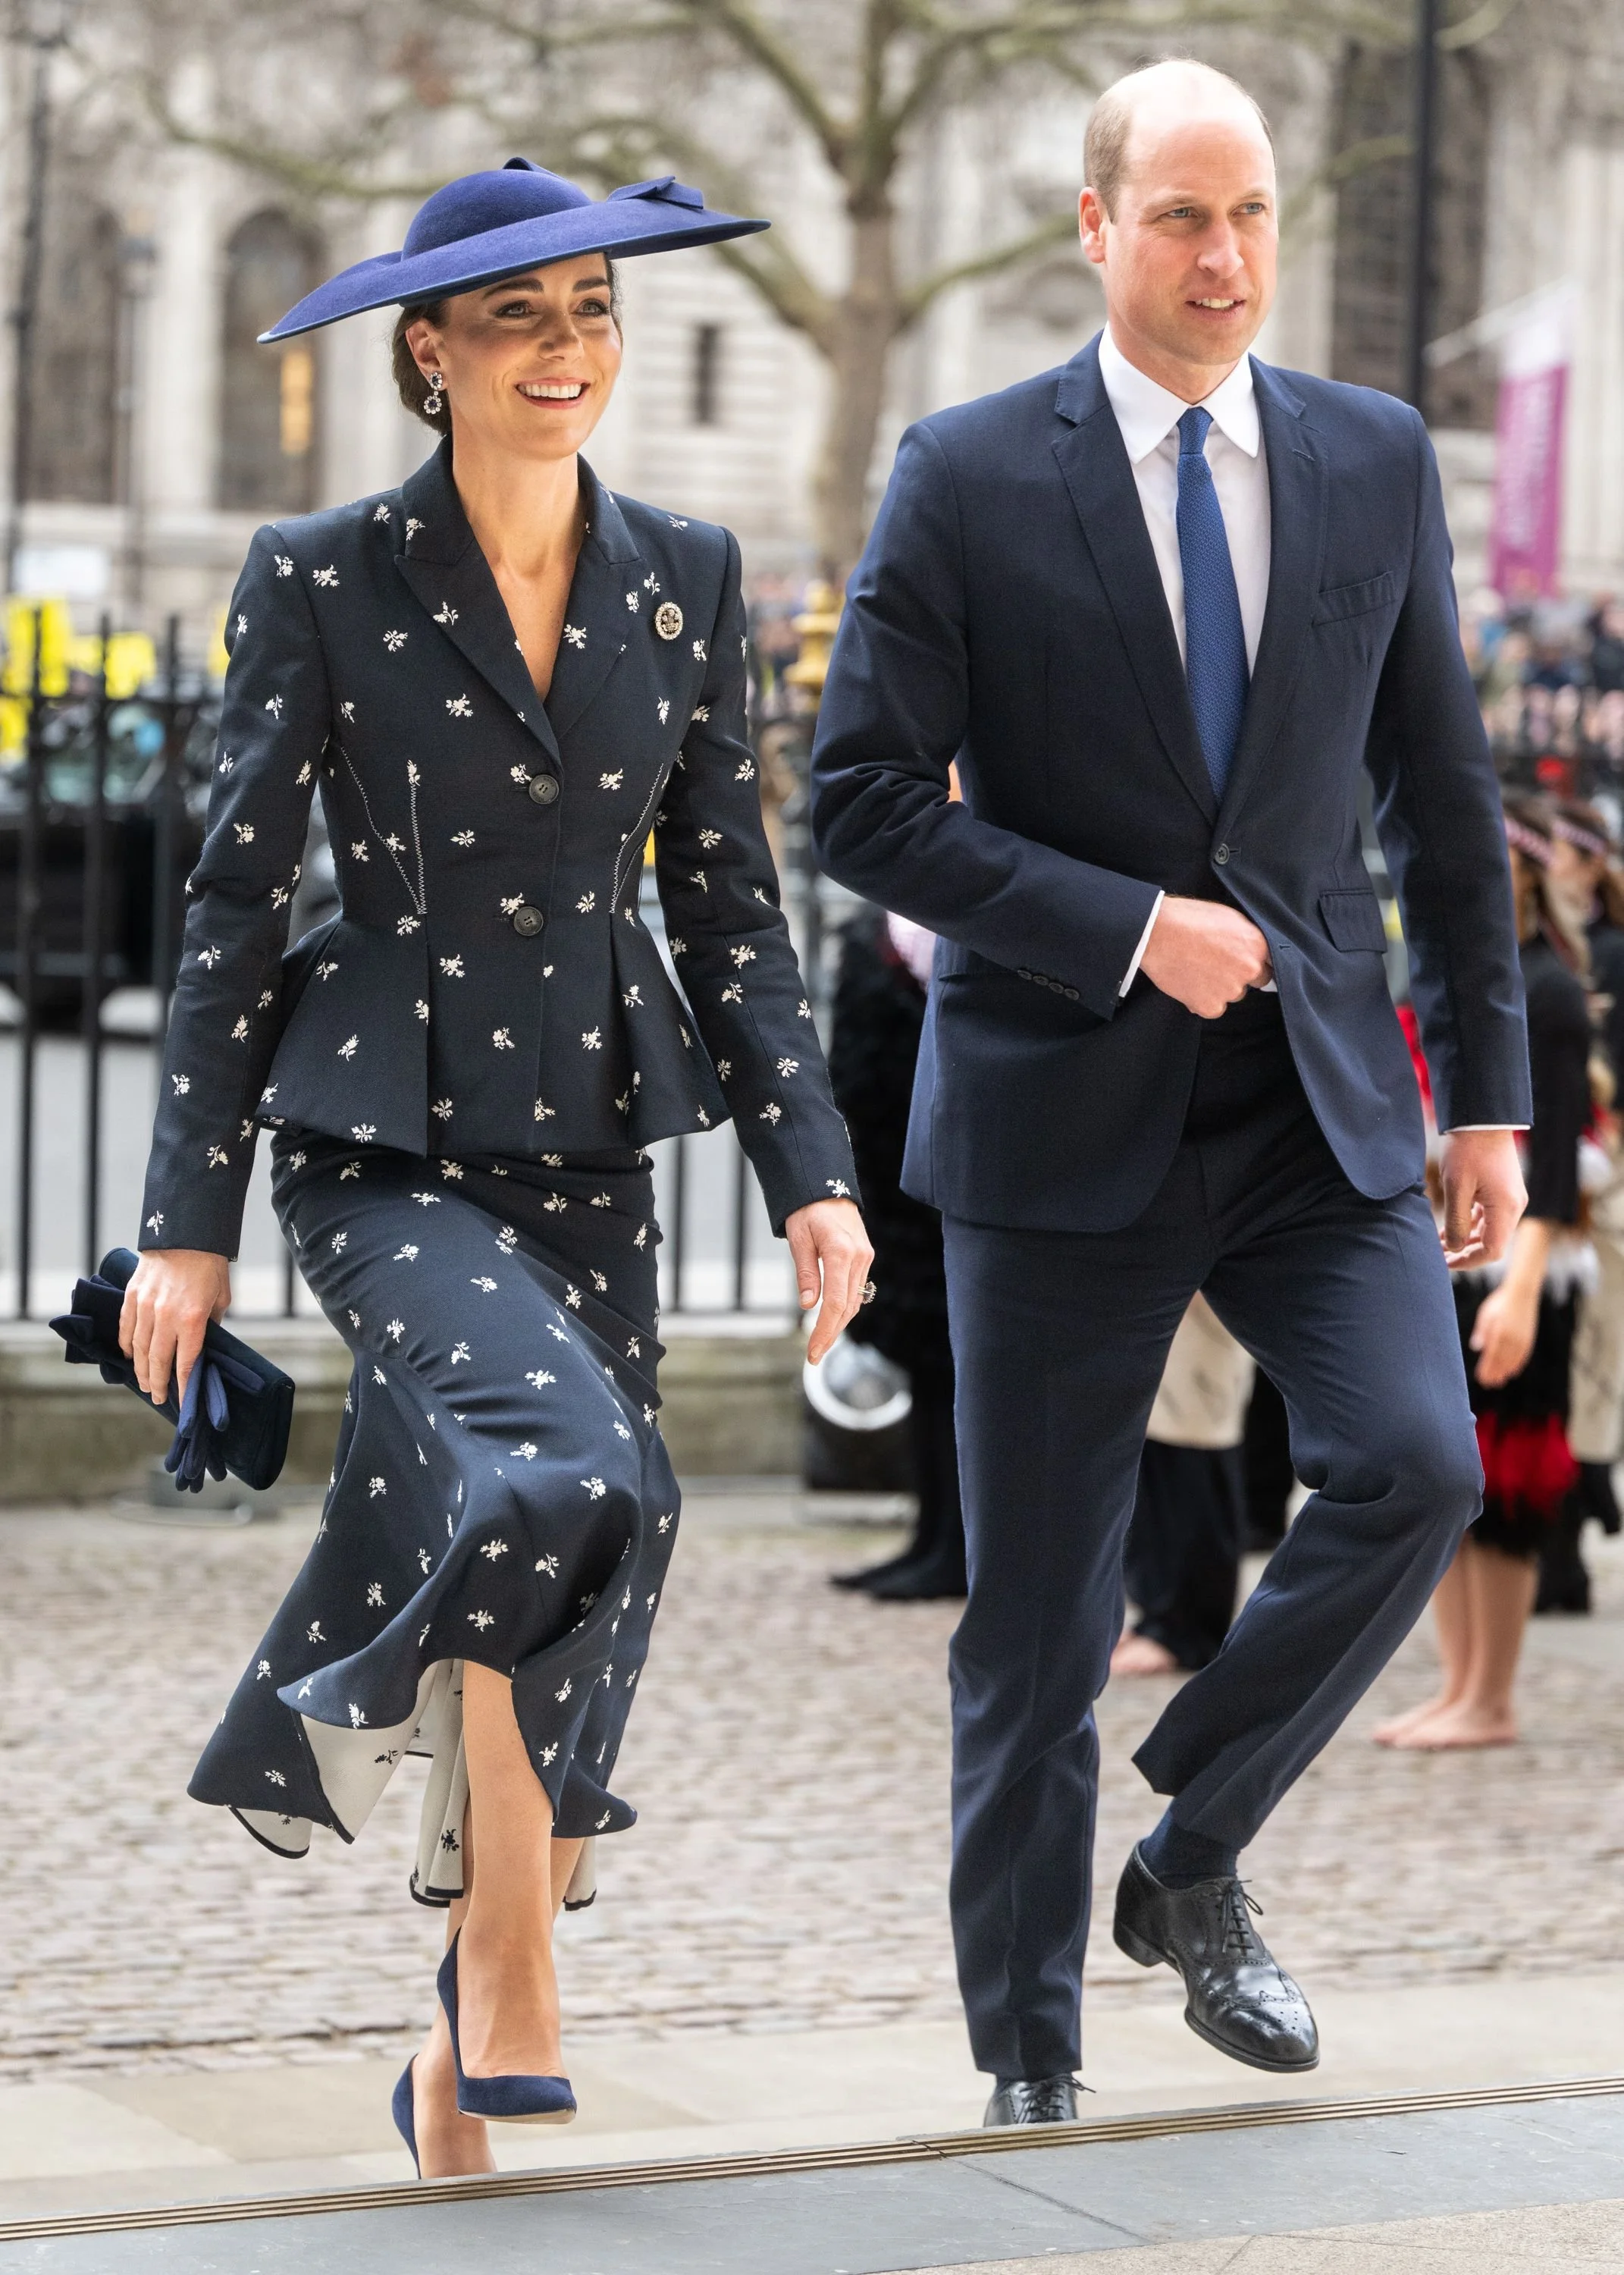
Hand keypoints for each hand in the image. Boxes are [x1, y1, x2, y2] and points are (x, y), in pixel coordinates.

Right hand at [119, 1250, 232, 1406]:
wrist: (186, 1232)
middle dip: (158, 1383)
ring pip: (139, 1348)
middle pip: (158, 1361)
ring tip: (144, 1384)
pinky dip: (127, 1345)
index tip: (183, 1400)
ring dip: (141, 1369)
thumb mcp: (221, 1297)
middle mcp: (166, 1316)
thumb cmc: (210, 1265)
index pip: (185, 1362)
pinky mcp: (132, 1296)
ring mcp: (145, 1306)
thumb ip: (211, 1323)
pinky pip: (126, 1328)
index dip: (183, 1385)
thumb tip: (203, 1343)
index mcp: (192, 1319)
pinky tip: (130, 1356)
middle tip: (158, 1398)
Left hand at [785, 1199, 873, 1364]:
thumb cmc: (806, 1209)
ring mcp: (865, 1257)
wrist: (825, 1185)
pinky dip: (845, 1308)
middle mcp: (858, 1257)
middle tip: (813, 1355)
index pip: (835, 1303)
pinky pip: (856, 1289)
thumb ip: (805, 1272)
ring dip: (838, 1324)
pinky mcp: (864, 1257)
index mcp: (841, 1253)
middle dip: (831, 1334)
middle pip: (848, 1307)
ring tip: (820, 1343)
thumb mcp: (798, 1239)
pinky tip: (832, 1319)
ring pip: (854, 1301)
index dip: (824, 1331)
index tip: (813, 1352)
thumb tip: (810, 1305)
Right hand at [1139, 896, 1272, 1017]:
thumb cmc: (1189, 918)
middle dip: (1238, 976)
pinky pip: (1213, 1008)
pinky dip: (1202, 1000)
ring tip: (1197, 970)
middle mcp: (1249, 969)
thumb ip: (1247, 937)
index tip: (1243, 964)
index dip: (1255, 963)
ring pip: (1232, 996)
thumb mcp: (1229, 917)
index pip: (1270, 965)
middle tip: (1215, 964)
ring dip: (1219, 989)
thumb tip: (1254, 951)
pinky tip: (1189, 982)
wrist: (1156, 932)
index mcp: (1257, 945)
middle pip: (1253, 983)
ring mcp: (1230, 990)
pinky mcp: (1209, 1006)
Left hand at [1438, 1130, 1525, 1268]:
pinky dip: (1472, 1222)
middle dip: (1466, 1251)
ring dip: (1467, 1237)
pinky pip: (1491, 1215)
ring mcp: (1512, 1197)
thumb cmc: (1467, 1150)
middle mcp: (1515, 1206)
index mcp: (1506, 1208)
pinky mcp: (1505, 1190)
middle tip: (1439, 1254)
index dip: (1468, 1261)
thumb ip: (1456, 1222)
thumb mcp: (1456, 1188)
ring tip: (1440, 1241)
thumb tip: (1453, 1248)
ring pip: (1491, 1229)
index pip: (1492, 1251)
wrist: (1482, 1118)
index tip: (1446, 1263)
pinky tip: (1452, 1223)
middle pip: (1493, 1242)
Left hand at [1470, 1280, 1538, 1387]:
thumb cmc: (1499, 1302)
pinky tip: (1512, 1372)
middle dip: (1495, 1374)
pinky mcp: (1529, 1337)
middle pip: (1502, 1361)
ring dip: (1505, 1372)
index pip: (1492, 1356)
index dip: (1487, 1369)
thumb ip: (1482, 1331)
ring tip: (1499, 1381)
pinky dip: (1517, 1364)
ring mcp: (1522, 1339)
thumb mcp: (1486, 1314)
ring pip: (1513, 1361)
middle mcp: (1512, 1338)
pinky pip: (1523, 1355)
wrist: (1522, 1292)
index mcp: (1499, 1332)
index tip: (1481, 1379)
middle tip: (1488, 1384)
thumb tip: (1476, 1348)